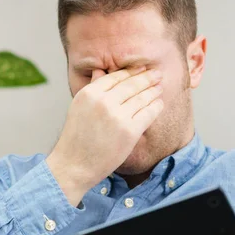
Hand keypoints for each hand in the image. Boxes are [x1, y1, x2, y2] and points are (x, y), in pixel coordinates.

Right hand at [47, 68, 163, 205]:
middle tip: (157, 74)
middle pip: (131, 84)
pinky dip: (155, 107)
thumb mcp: (78, 107)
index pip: (115, 77)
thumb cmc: (76, 139)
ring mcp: (117, 116)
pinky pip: (148, 113)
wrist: (75, 165)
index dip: (131, 72)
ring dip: (153, 91)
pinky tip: (159, 104)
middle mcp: (103, 102)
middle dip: (147, 78)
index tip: (141, 69)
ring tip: (159, 87)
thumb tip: (100, 70)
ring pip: (142, 98)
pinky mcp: (129, 131)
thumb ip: (92, 88)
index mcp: (89, 93)